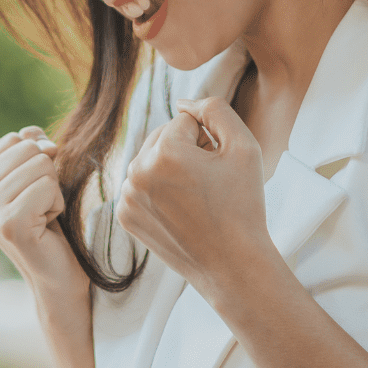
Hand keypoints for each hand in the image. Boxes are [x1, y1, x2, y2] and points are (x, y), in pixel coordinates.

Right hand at [0, 126, 86, 298]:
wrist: (54, 270)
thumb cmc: (43, 220)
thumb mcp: (33, 175)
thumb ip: (32, 145)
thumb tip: (41, 141)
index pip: (15, 139)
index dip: (34, 162)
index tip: (27, 194)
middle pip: (28, 148)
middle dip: (45, 176)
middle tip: (37, 207)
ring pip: (42, 164)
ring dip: (52, 191)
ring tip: (40, 217)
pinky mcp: (10, 223)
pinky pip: (49, 185)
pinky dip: (57, 204)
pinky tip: (45, 226)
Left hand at [115, 97, 276, 300]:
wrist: (232, 265)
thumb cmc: (242, 205)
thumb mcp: (243, 147)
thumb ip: (214, 109)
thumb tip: (183, 102)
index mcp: (164, 151)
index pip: (185, 121)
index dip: (208, 141)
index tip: (218, 169)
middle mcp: (137, 171)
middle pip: (162, 138)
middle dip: (186, 151)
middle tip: (209, 184)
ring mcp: (127, 196)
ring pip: (150, 161)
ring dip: (170, 169)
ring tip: (195, 198)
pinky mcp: (125, 216)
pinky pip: (141, 186)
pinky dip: (158, 192)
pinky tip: (180, 211)